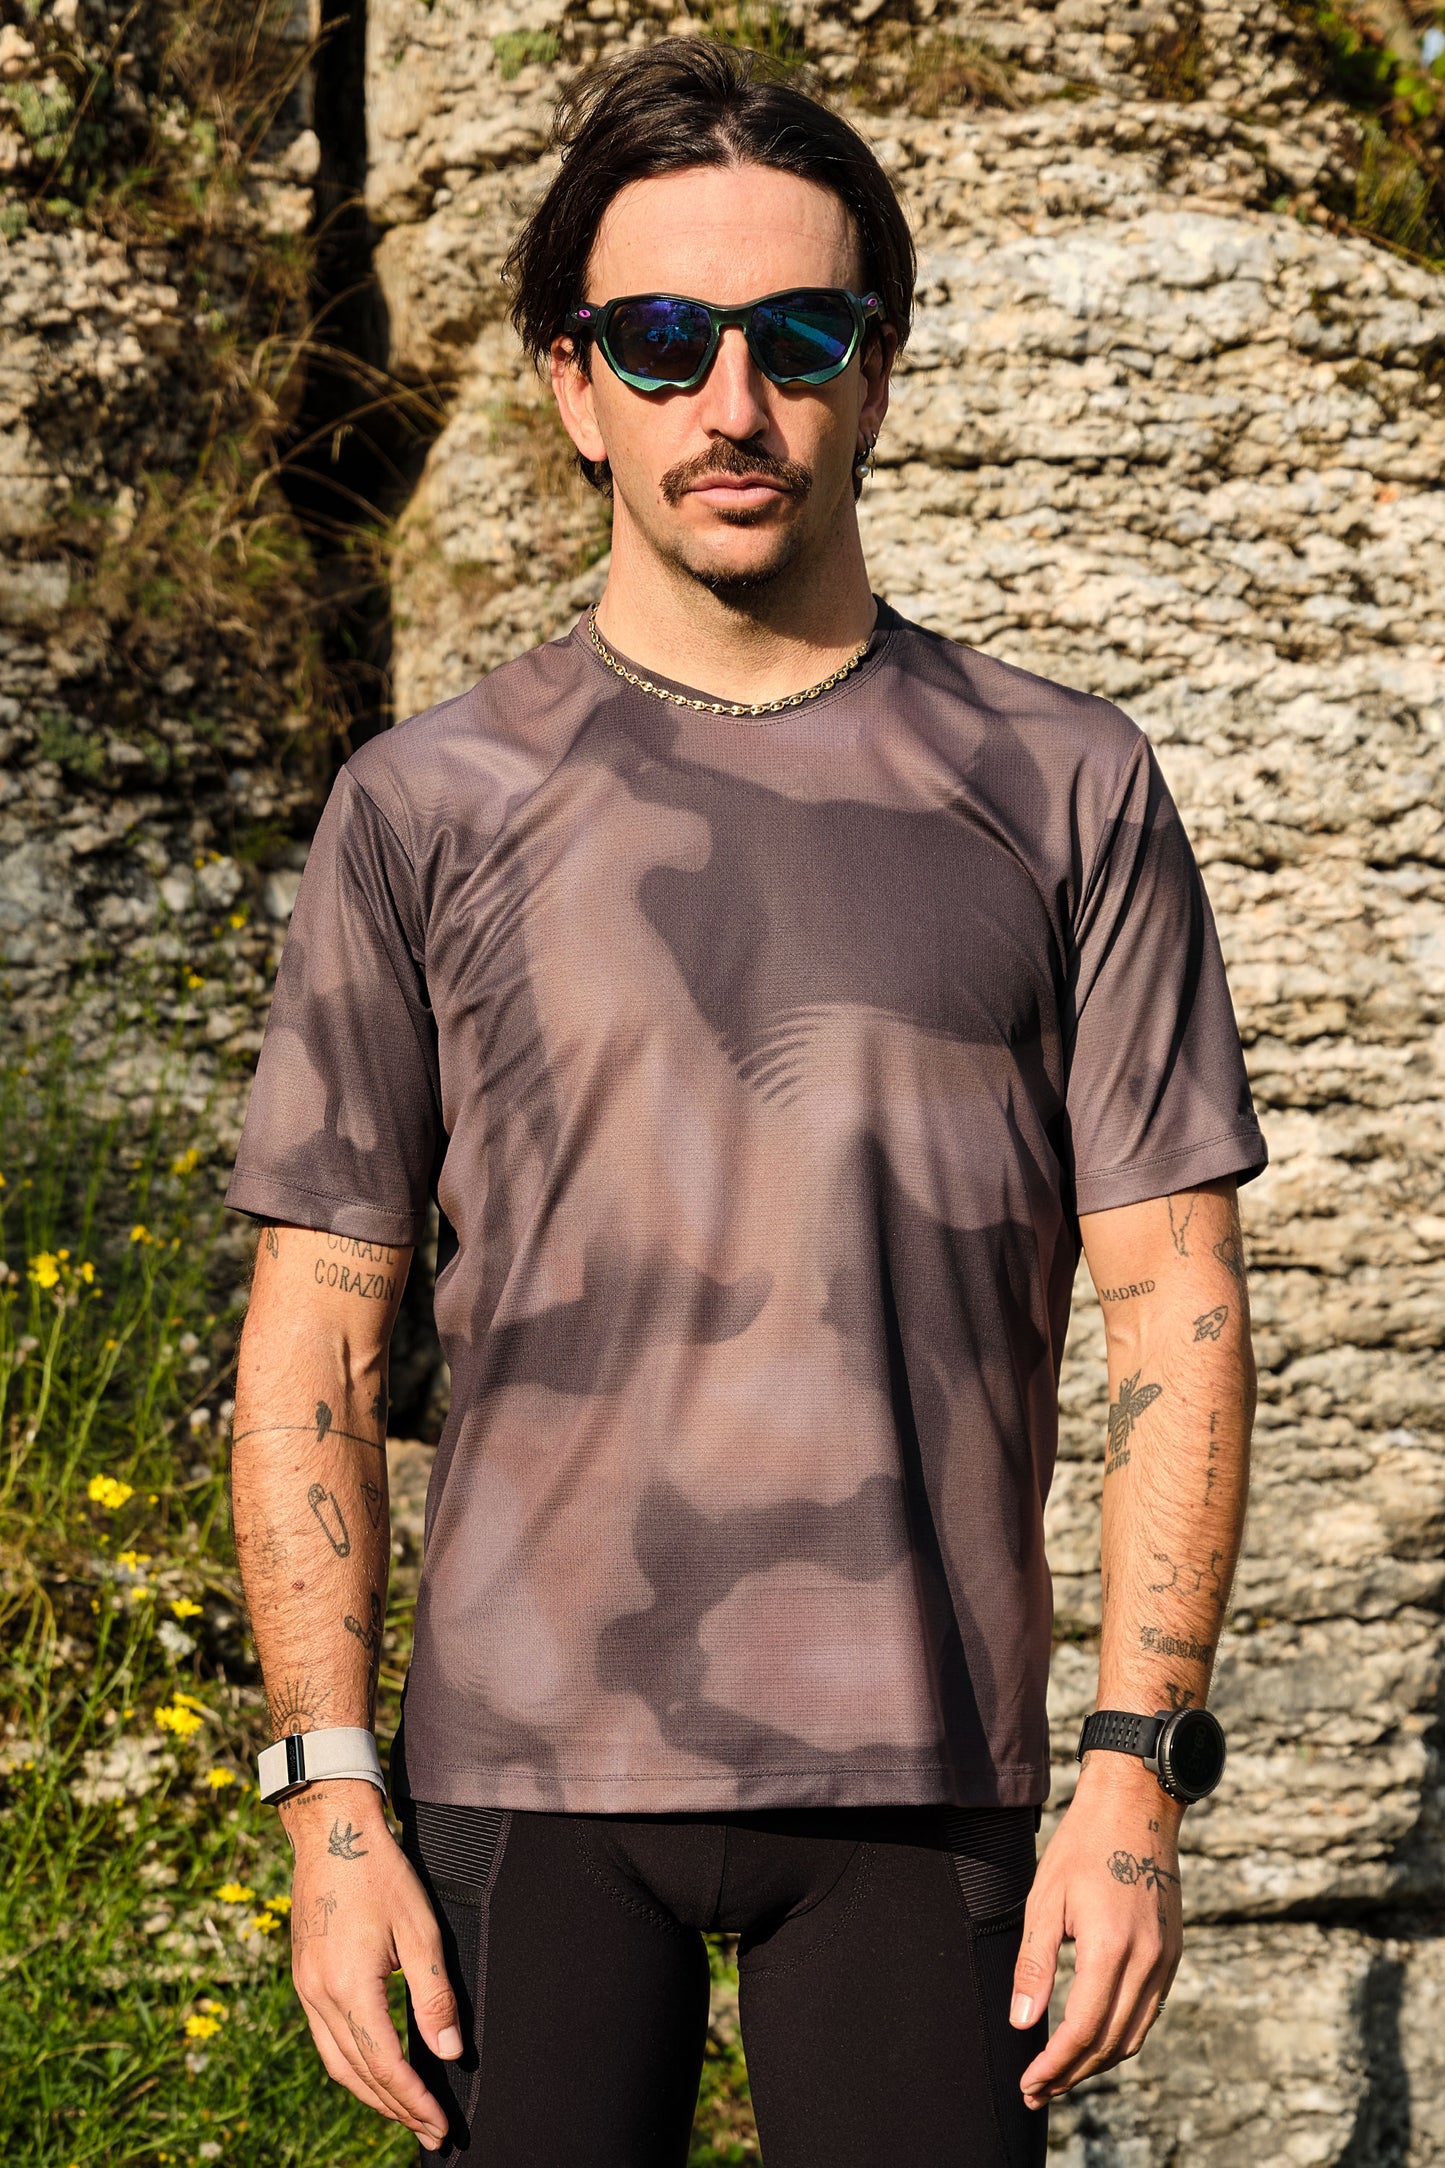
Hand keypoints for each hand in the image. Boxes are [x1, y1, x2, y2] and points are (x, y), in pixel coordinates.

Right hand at [281, 1780, 460, 2151]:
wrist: (331, 1831)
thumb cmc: (381, 1872)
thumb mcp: (420, 1929)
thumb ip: (435, 1996)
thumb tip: (449, 2054)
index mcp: (349, 1987)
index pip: (385, 2065)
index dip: (414, 2101)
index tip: (441, 2125)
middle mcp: (318, 1996)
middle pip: (357, 2075)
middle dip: (395, 2109)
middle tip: (429, 2132)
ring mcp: (305, 1988)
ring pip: (336, 2062)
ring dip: (371, 2094)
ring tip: (405, 2112)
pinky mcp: (304, 1977)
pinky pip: (326, 2039)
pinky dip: (352, 2065)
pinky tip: (374, 2069)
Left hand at [1010, 1758, 1182, 2108]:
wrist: (1135, 1806)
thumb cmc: (1082, 1846)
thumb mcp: (1045, 1899)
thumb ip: (1035, 1965)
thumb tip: (1023, 2024)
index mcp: (1110, 1948)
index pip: (1083, 2031)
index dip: (1055, 2066)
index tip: (1027, 2084)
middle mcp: (1147, 1962)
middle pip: (1110, 2043)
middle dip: (1072, 2074)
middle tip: (1037, 2090)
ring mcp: (1166, 1960)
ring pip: (1134, 2035)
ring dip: (1097, 2062)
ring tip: (1061, 2074)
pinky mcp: (1173, 1954)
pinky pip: (1148, 2012)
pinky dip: (1120, 2035)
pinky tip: (1094, 2038)